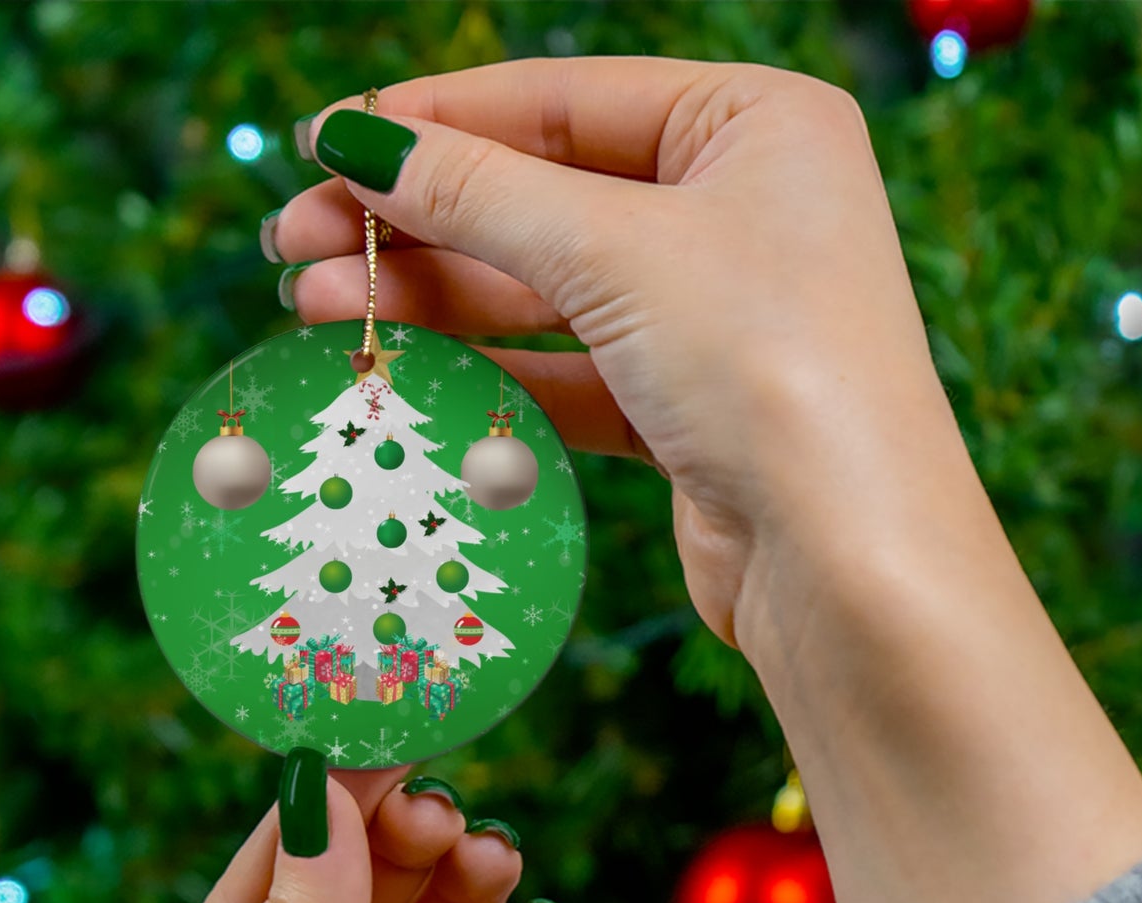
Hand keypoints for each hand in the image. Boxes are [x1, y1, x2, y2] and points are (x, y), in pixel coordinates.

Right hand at [270, 56, 958, 653]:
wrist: (847, 562)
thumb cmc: (767, 367)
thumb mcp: (615, 252)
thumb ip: (479, 193)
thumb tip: (356, 142)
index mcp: (756, 125)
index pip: (563, 100)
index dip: (435, 121)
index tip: (323, 143)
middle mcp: (743, 210)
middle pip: (546, 195)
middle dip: (418, 219)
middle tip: (294, 242)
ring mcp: (717, 315)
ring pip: (549, 289)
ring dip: (435, 296)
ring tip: (315, 305)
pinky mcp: (691, 409)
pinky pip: (571, 370)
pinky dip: (490, 369)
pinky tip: (401, 364)